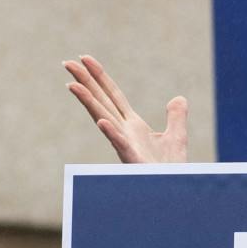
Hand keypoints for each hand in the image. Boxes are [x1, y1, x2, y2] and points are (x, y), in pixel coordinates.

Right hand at [63, 54, 187, 164]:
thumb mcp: (177, 135)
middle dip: (85, 82)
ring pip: (104, 119)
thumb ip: (176, 116)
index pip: (113, 95)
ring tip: (73, 85)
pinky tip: (102, 121)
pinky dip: (112, 132)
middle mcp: (124, 132)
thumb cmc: (171, 168)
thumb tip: (179, 98)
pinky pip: (121, 144)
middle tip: (67, 63)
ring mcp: (126, 145)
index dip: (100, 77)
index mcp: (133, 125)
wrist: (176, 188)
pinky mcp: (134, 160)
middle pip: (101, 101)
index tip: (85, 58)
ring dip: (88, 102)